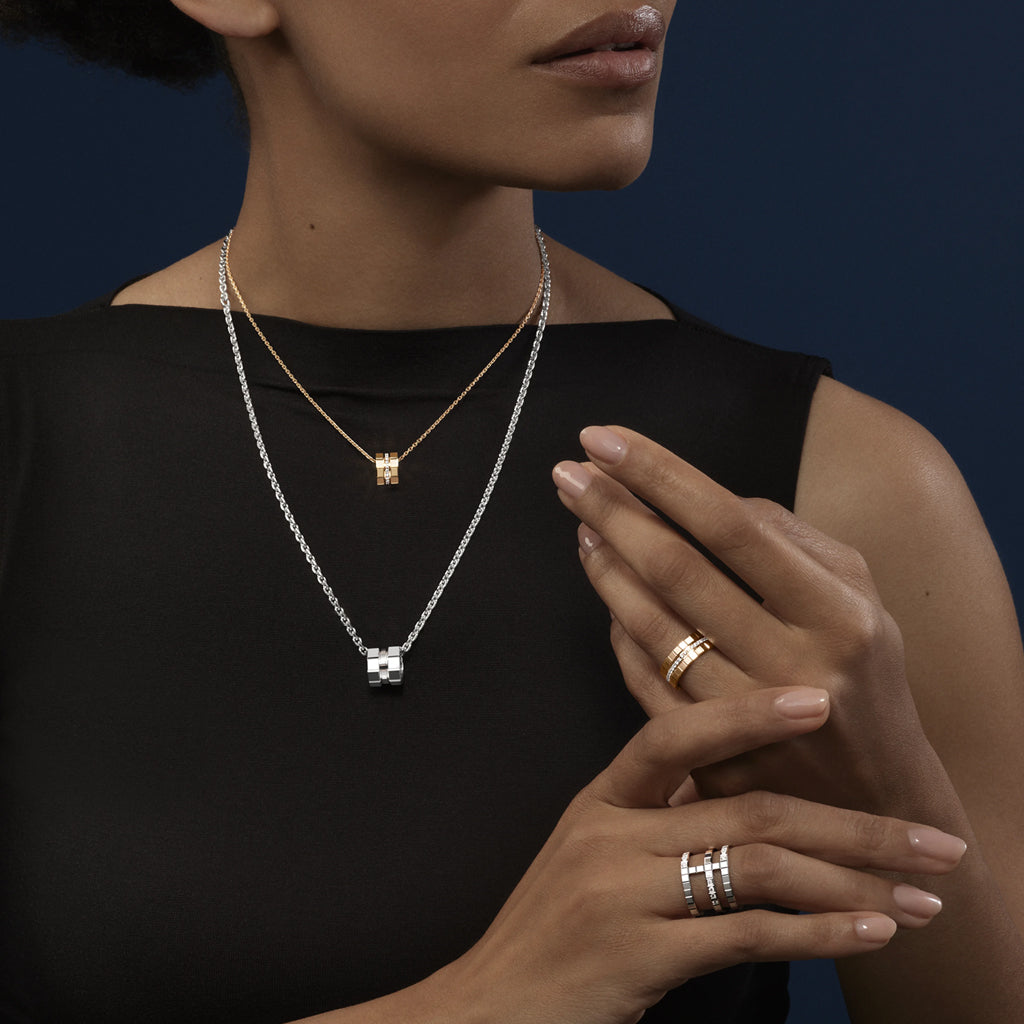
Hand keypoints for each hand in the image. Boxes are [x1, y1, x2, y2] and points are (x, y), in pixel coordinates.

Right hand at [443, 688, 963, 1023]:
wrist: (489, 1004)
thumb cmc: (552, 929)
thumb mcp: (590, 853)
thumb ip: (653, 814)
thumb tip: (727, 783)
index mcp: (601, 799)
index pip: (675, 736)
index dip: (748, 714)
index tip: (822, 699)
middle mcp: (610, 834)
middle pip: (749, 809)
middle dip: (853, 824)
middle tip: (933, 838)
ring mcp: (622, 894)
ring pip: (757, 867)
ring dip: (852, 882)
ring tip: (922, 898)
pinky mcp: (638, 957)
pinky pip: (745, 935)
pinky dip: (818, 933)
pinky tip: (869, 932)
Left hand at [552, 425, 943, 813]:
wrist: (878, 798)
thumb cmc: (863, 674)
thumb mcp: (859, 596)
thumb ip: (790, 539)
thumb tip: (704, 500)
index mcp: (836, 611)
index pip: (730, 524)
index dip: (659, 476)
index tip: (602, 439)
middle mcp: (792, 666)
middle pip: (677, 571)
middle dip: (613, 513)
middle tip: (567, 473)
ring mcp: (746, 719)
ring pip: (651, 627)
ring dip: (605, 568)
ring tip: (580, 524)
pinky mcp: (713, 759)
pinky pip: (644, 680)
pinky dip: (617, 631)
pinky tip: (606, 592)